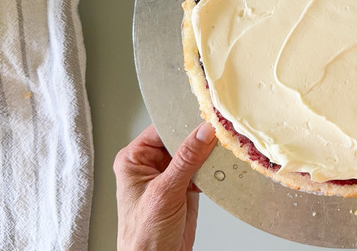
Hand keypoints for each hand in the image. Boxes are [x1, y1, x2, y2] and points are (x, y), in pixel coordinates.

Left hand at [114, 122, 215, 250]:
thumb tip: (203, 132)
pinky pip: (202, 169)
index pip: (162, 128)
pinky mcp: (184, 187)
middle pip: (180, 139)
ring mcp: (169, 176)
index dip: (184, 123)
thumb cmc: (142, 237)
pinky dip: (213, 169)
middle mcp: (151, 164)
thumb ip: (185, 160)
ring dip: (209, 154)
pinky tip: (219, 169)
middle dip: (200, 138)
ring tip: (222, 150)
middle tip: (219, 134)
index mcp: (134, 159)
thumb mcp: (164, 193)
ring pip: (194, 153)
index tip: (206, 119)